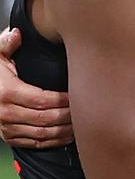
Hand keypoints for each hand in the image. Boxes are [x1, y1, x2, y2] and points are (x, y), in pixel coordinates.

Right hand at [0, 27, 73, 147]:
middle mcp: (6, 113)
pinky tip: (67, 135)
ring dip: (64, 131)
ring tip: (79, 124)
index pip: (43, 100)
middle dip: (67, 116)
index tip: (75, 96)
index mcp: (7, 93)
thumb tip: (17, 34)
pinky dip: (54, 141)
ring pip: (43, 134)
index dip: (62, 100)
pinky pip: (36, 144)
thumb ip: (6, 44)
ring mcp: (7, 128)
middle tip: (82, 110)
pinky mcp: (10, 138)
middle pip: (46, 119)